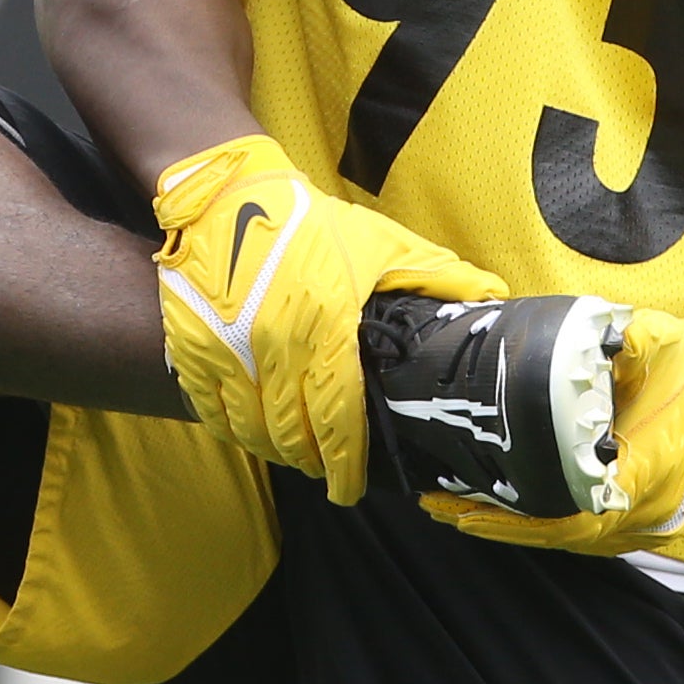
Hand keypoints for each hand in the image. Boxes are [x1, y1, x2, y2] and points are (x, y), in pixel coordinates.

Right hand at [154, 134, 505, 503]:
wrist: (226, 195)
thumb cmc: (308, 222)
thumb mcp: (379, 243)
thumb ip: (434, 276)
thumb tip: (491, 296)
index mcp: (325, 329)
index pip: (337, 418)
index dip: (345, 463)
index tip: (349, 488)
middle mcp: (273, 348)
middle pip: (293, 434)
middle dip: (312, 461)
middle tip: (325, 469)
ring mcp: (226, 353)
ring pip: (251, 430)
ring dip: (274, 450)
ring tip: (292, 452)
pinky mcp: (192, 349)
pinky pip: (211, 411)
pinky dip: (232, 430)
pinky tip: (249, 430)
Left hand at [424, 306, 683, 552]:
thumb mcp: (657, 341)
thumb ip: (623, 342)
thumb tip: (586, 339)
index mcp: (651, 472)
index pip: (579, 515)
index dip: (522, 523)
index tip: (472, 512)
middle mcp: (652, 509)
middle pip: (566, 537)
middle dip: (502, 528)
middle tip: (445, 510)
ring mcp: (650, 516)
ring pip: (574, 538)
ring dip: (517, 530)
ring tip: (460, 513)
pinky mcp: (643, 511)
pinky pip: (585, 528)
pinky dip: (542, 524)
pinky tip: (506, 510)